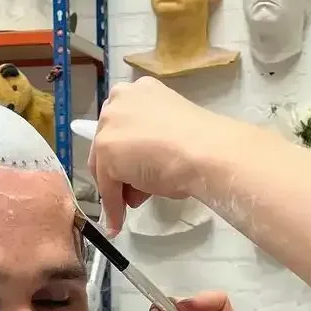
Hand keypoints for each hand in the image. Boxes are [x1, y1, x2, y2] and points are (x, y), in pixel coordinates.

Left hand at [90, 79, 223, 232]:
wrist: (205, 152)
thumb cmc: (200, 142)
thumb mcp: (171, 134)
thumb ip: (151, 143)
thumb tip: (143, 172)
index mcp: (140, 90)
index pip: (124, 126)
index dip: (130, 153)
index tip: (138, 173)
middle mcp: (120, 99)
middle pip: (110, 144)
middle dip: (122, 172)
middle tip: (137, 193)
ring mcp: (110, 123)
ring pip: (105, 164)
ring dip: (118, 188)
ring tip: (139, 202)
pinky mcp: (105, 150)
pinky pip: (106, 185)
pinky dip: (112, 205)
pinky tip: (119, 220)